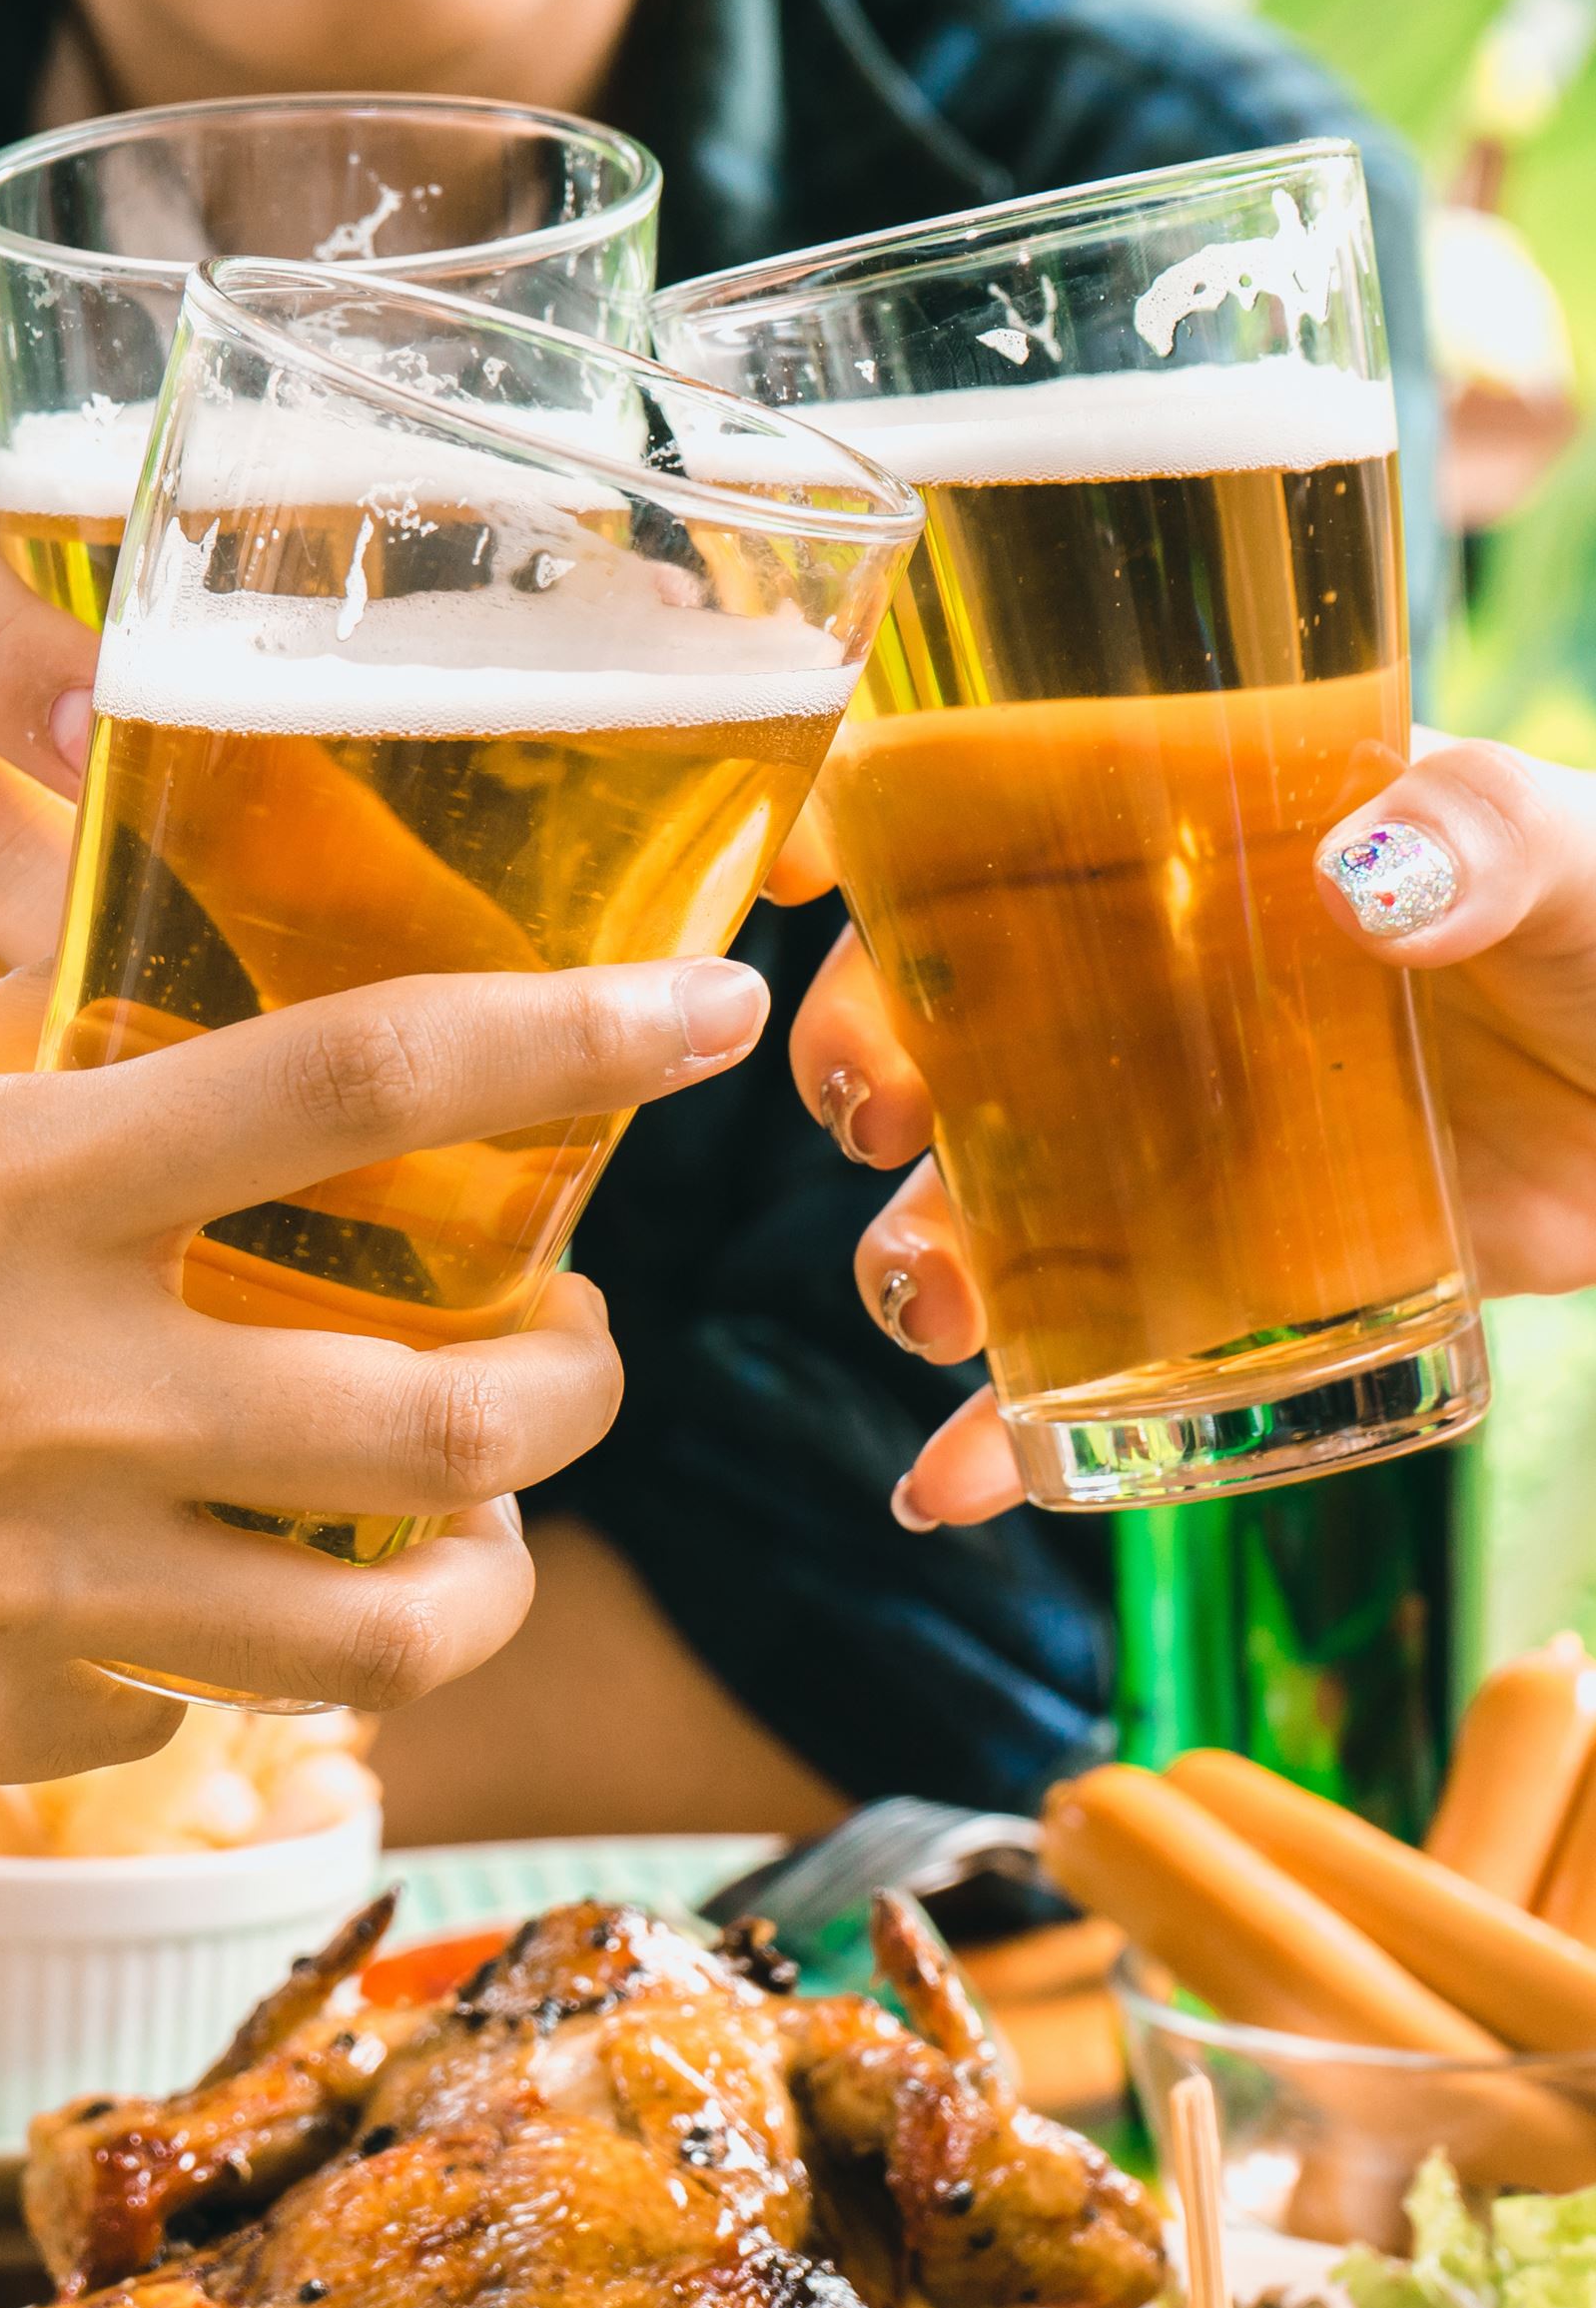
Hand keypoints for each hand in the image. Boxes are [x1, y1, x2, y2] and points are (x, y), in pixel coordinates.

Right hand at [0, 953, 767, 1792]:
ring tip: (468, 1521)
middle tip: (573, 1347)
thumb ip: (1, 1072)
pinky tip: (182, 1589)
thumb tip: (166, 1030)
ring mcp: (24, 1584)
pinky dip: (229, 1644)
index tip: (701, 1018)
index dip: (571, 1042)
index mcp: (4, 1188)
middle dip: (575, 1384)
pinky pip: (185, 1697)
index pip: (357, 1085)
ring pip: (377, 1630)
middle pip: (449, 1417)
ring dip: (481, 1574)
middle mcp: (51, 1392)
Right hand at [788, 736, 1595, 1526]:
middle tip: (877, 1123)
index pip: (985, 823)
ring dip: (908, 1258)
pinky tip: (949, 1485)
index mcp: (1189, 857)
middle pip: (931, 1025)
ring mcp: (1158, 1157)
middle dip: (859, 1072)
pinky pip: (1066, 1371)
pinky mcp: (1205, 1292)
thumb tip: (1371, 872)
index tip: (791, 880)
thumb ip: (1496, 836)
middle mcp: (1134, 1006)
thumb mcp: (1589, 868)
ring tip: (933, 1308)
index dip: (861, 835)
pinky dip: (995, 1433)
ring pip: (968, 1207)